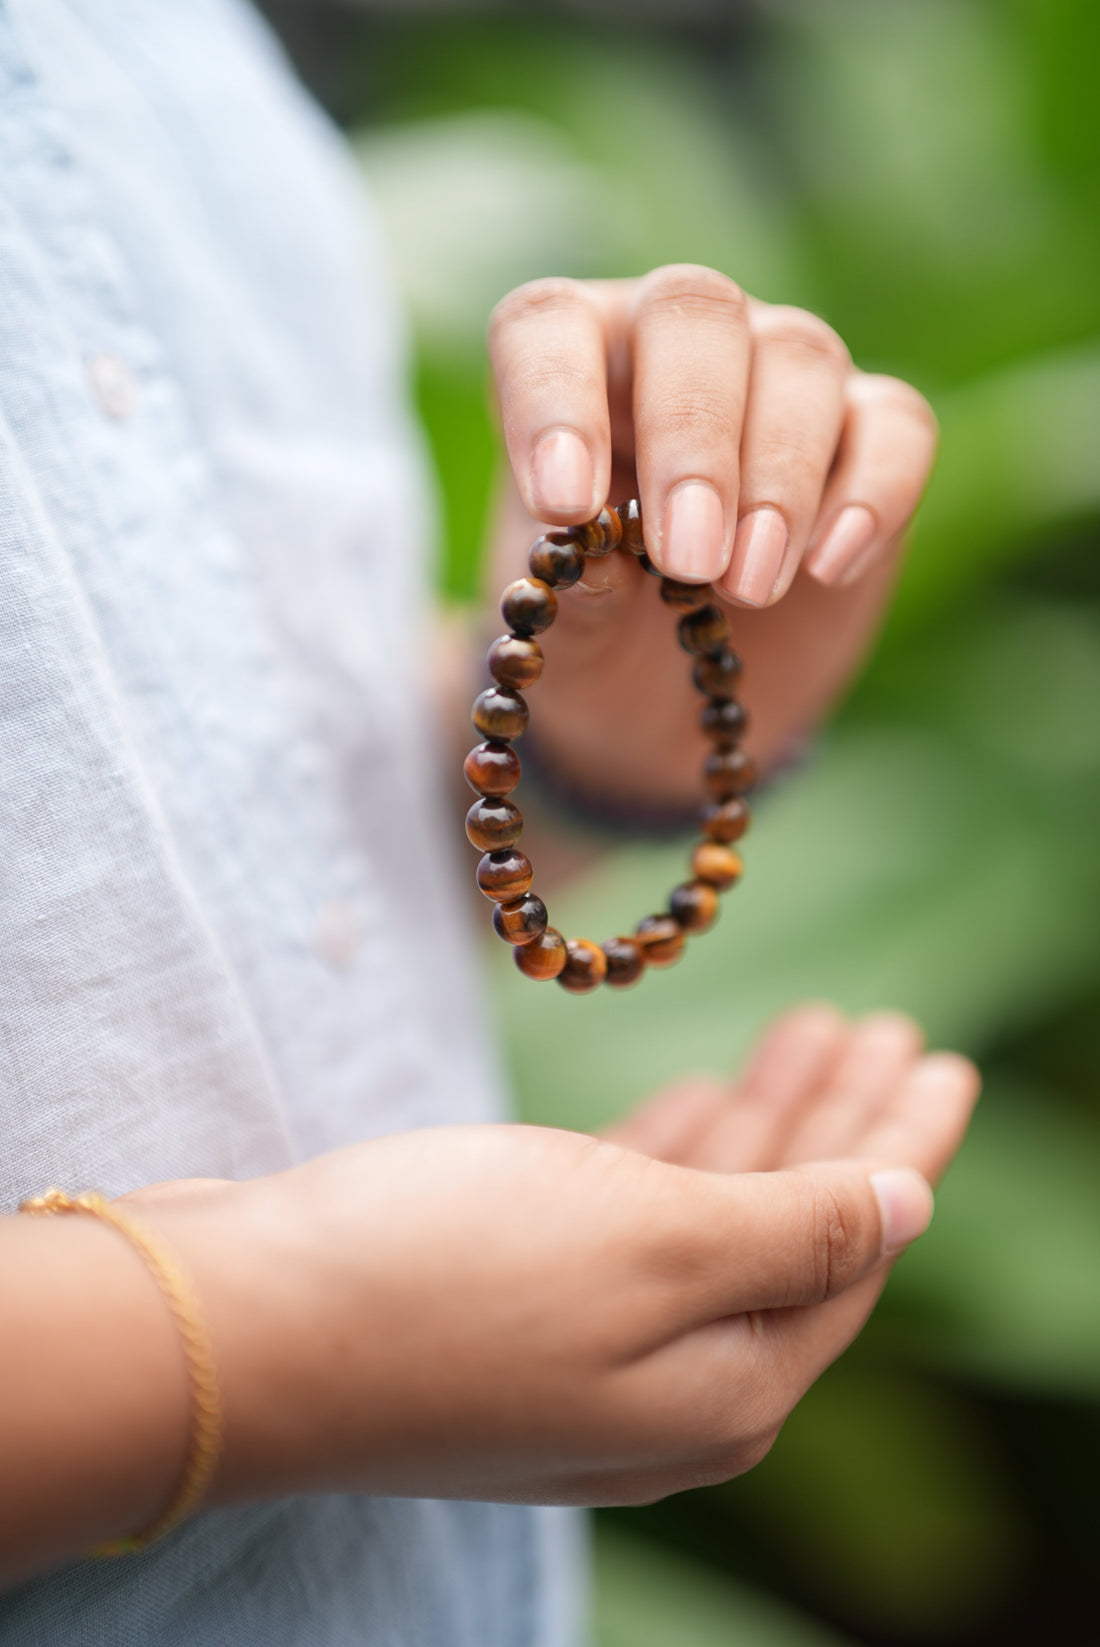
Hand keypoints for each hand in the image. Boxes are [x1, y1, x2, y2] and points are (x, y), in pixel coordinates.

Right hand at [126, 1012, 974, 1511]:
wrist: (235, 1330)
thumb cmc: (447, 1273)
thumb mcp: (653, 1242)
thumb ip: (796, 1230)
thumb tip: (909, 1210)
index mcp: (728, 1383)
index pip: (855, 1249)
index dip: (903, 1145)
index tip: (941, 1055)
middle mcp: (669, 1384)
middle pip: (791, 1230)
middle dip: (843, 1123)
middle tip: (884, 1023)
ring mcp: (586, 1347)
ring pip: (713, 1215)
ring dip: (764, 1119)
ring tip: (812, 1024)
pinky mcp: (513, 1304)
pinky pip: (632, 1219)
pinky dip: (677, 1152)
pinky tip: (702, 1096)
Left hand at [484, 267, 937, 804]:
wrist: (669, 703)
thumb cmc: (597, 638)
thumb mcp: (569, 635)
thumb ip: (576, 592)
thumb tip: (595, 559)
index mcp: (570, 366)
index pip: (548, 324)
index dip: (553, 398)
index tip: (566, 504)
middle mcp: (674, 342)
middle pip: (695, 313)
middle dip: (692, 439)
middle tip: (689, 559)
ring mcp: (780, 373)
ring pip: (800, 357)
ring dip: (778, 478)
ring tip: (749, 588)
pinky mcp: (869, 432)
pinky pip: (894, 424)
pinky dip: (872, 492)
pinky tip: (830, 568)